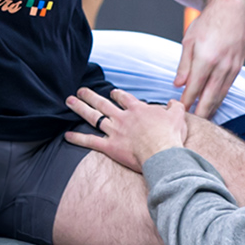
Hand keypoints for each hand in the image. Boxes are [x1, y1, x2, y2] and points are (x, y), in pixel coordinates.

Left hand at [64, 86, 190, 171]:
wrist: (162, 153)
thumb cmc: (170, 136)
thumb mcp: (177, 116)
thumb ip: (175, 107)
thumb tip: (173, 102)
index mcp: (137, 109)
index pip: (124, 98)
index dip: (117, 94)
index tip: (112, 92)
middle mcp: (123, 118)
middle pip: (103, 103)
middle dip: (91, 96)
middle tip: (81, 90)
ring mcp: (114, 131)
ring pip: (94, 117)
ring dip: (80, 108)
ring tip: (70, 101)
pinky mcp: (110, 147)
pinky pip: (90, 141)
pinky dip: (78, 138)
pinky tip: (67, 135)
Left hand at [170, 0, 244, 115]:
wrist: (232, 9)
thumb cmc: (207, 23)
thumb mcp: (189, 40)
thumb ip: (184, 65)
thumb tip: (178, 85)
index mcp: (206, 59)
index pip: (194, 89)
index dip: (186, 103)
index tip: (178, 113)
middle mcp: (221, 66)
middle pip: (209, 98)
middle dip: (200, 114)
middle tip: (191, 126)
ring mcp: (232, 67)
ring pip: (221, 95)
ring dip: (211, 109)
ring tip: (202, 121)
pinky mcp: (238, 67)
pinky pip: (228, 88)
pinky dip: (220, 98)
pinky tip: (213, 105)